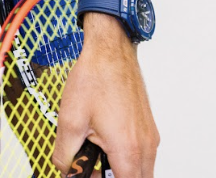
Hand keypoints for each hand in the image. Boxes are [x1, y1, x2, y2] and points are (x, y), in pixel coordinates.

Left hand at [55, 29, 157, 177]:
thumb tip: (65, 169)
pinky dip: (127, 158)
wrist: (110, 50)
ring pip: (142, 170)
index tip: (92, 176)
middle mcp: (145, 145)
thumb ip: (65, 154)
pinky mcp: (148, 128)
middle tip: (93, 168)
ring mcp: (150, 136)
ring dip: (122, 170)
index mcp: (127, 148)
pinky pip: (143, 155)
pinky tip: (106, 141)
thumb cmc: (95, 77)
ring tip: (97, 152)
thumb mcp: (69, 120)